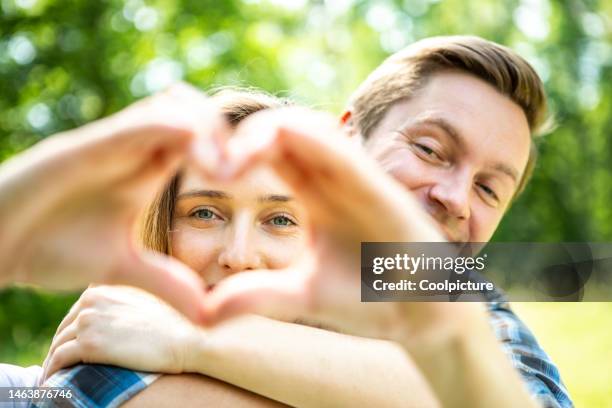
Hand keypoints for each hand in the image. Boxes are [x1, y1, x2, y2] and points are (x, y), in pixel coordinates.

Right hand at [0, 83, 226, 322]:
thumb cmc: (51, 246)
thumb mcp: (121, 268)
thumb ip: (164, 282)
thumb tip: (207, 311)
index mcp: (146, 169)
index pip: (200, 139)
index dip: (232, 152)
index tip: (250, 183)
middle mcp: (133, 149)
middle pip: (194, 112)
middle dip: (227, 134)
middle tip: (243, 170)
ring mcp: (110, 143)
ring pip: (171, 105)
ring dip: (205, 128)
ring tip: (222, 168)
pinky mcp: (84, 145)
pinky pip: (138, 122)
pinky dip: (171, 128)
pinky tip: (196, 156)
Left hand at [41, 285, 202, 380]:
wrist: (187, 338)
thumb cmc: (172, 324)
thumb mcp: (144, 299)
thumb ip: (122, 299)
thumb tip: (109, 317)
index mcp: (104, 287)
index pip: (77, 311)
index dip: (73, 331)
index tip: (73, 347)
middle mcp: (92, 300)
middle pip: (64, 327)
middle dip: (60, 347)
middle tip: (60, 367)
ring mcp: (89, 321)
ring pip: (57, 344)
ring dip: (53, 363)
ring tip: (53, 379)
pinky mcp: (89, 344)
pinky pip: (59, 360)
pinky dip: (52, 373)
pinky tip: (53, 384)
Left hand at [201, 107, 451, 339]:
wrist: (422, 312)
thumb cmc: (367, 299)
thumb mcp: (299, 296)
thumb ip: (256, 295)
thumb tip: (205, 313)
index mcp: (312, 196)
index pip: (267, 155)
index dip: (230, 151)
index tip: (195, 165)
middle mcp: (329, 178)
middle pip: (278, 133)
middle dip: (237, 133)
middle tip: (199, 151)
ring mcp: (351, 177)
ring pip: (304, 127)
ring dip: (262, 132)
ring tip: (227, 159)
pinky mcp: (373, 182)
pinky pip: (336, 144)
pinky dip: (302, 136)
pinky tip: (265, 145)